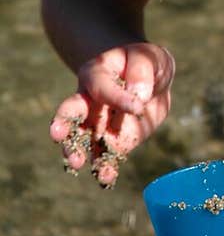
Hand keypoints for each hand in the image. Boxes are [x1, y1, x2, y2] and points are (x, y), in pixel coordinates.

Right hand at [49, 43, 174, 186]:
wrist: (153, 80)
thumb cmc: (146, 62)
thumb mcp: (149, 57)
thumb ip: (141, 73)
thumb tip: (138, 98)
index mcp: (96, 74)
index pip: (100, 87)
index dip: (116, 97)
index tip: (137, 107)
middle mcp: (90, 101)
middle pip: (71, 113)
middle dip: (64, 123)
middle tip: (58, 134)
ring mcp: (98, 124)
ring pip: (82, 140)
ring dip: (77, 151)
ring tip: (78, 162)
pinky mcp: (113, 142)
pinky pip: (105, 157)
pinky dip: (104, 168)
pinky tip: (105, 178)